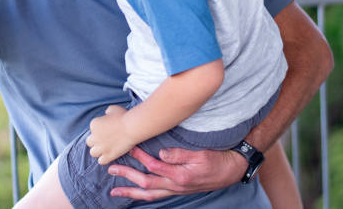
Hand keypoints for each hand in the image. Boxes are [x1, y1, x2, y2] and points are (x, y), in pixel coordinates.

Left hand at [86, 105, 136, 164]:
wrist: (132, 127)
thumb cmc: (124, 116)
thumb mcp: (113, 108)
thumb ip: (107, 111)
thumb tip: (106, 114)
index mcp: (94, 124)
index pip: (92, 130)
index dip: (99, 131)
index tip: (108, 131)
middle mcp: (94, 136)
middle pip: (89, 142)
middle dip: (96, 142)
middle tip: (106, 141)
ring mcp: (100, 147)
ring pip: (93, 153)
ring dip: (98, 151)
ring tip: (107, 149)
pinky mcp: (108, 155)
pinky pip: (101, 161)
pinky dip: (104, 159)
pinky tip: (110, 155)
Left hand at [106, 146, 247, 200]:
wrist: (231, 171)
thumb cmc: (217, 160)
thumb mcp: (201, 155)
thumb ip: (180, 154)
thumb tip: (161, 154)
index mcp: (180, 176)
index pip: (154, 166)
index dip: (140, 157)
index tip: (129, 147)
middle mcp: (176, 186)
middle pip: (146, 183)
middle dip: (127, 177)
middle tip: (111, 169)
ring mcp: (176, 190)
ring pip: (149, 194)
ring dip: (131, 191)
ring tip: (115, 191)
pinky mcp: (177, 190)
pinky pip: (156, 195)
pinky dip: (143, 195)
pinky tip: (135, 192)